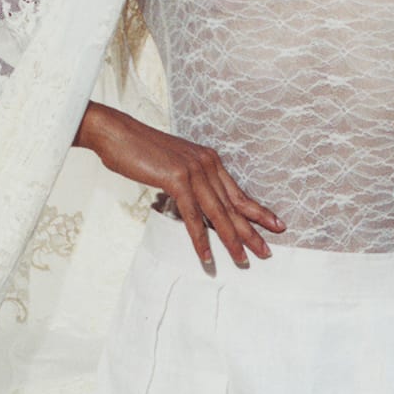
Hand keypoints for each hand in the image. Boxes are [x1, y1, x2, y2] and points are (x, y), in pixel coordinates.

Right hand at [76, 103, 281, 269]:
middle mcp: (207, 163)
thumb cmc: (140, 151)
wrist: (117, 133)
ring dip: (231, 240)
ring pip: (218, 213)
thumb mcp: (174, 165)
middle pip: (234, 205)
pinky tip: (206, 255)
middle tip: (267, 252)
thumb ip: (190, 180)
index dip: (257, 210)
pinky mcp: (177, 178)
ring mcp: (194, 170)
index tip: (276, 225)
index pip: (237, 192)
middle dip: (252, 231)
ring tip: (242, 260)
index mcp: (209, 160)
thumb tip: (197, 201)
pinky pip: (192, 215)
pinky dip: (200, 238)